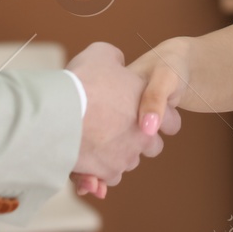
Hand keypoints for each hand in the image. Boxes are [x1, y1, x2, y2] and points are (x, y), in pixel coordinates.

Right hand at [67, 42, 178, 194]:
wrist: (60, 111)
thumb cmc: (83, 81)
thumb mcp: (101, 54)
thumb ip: (114, 59)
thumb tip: (115, 64)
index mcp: (148, 105)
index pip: (172, 121)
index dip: (158, 118)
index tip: (142, 116)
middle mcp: (144, 134)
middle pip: (152, 146)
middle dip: (138, 141)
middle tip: (116, 130)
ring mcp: (127, 155)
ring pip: (128, 161)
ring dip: (116, 156)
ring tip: (96, 142)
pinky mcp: (107, 172)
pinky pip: (107, 177)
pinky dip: (99, 172)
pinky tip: (86, 158)